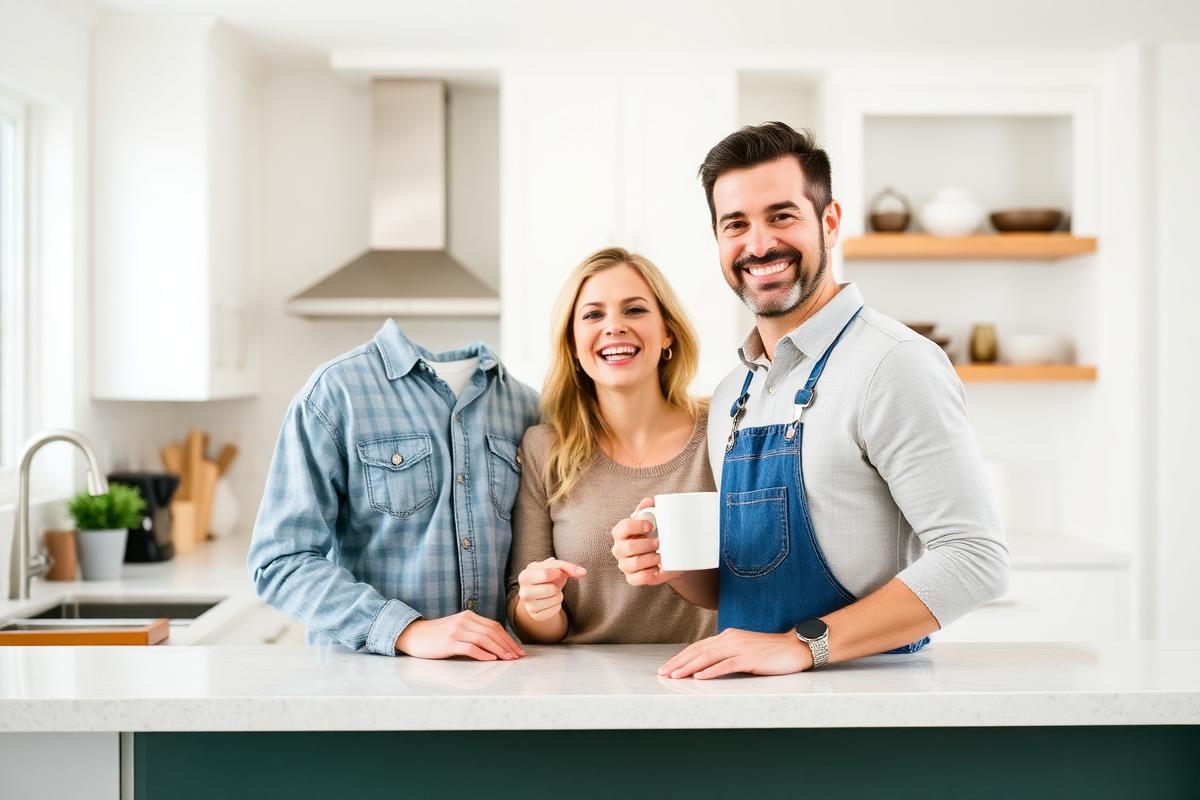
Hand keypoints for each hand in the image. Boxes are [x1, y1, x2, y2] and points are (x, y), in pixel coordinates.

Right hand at [395, 611, 525, 660]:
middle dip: (507, 645)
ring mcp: (456, 631)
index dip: (508, 638)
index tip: (517, 649)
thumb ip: (473, 631)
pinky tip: (491, 659)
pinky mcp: (448, 643)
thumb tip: (495, 644)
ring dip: (499, 650)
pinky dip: (483, 653)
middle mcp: (464, 621)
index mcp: (468, 616)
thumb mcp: (457, 627)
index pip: (494, 626)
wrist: (413, 635)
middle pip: (492, 632)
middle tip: (517, 656)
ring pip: (484, 639)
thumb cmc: (436, 635)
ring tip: (508, 659)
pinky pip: (470, 647)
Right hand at [516, 558, 586, 620]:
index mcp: (524, 576)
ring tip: (551, 592)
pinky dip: (557, 604)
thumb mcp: (554, 567)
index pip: (547, 573)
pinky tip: (550, 601)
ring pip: (556, 599)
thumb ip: (568, 566)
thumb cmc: (547, 576)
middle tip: (552, 584)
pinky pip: (556, 609)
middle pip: (551, 589)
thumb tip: (583, 572)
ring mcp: (528, 606)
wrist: (540, 592)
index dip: (557, 573)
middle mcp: (523, 592)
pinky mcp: (536, 616)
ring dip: (558, 594)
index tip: (555, 573)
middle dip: (558, 585)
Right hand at [610, 497, 680, 586]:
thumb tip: (649, 500)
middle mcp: (619, 548)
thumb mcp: (652, 521)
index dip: (637, 526)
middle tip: (659, 542)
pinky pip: (636, 579)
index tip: (651, 526)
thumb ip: (648, 510)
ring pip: (633, 563)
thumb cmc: (655, 535)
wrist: (668, 556)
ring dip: (649, 559)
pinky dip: (648, 574)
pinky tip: (656, 569)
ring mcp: (624, 564)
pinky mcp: (631, 578)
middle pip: (628, 547)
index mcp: (621, 532)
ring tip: (660, 556)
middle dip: (646, 544)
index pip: (623, 527)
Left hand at [657, 628, 811, 679]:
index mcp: (727, 636)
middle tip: (663, 673)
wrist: (795, 647)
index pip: (698, 647)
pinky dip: (711, 671)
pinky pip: (726, 665)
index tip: (667, 667)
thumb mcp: (744, 650)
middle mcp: (730, 639)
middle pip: (698, 651)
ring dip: (689, 667)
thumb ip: (727, 654)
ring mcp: (740, 648)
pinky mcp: (750, 658)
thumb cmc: (771, 652)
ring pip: (708, 657)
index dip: (681, 657)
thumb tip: (708, 665)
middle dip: (678, 663)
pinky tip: (700, 677)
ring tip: (675, 676)